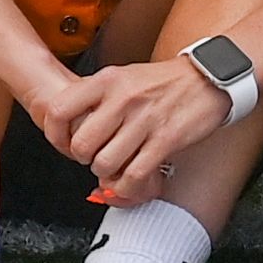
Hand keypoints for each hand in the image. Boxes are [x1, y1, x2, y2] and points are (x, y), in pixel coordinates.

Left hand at [71, 58, 238, 210]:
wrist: (207, 78)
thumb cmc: (162, 82)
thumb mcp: (123, 77)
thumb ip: (96, 98)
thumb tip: (71, 128)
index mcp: (107, 81)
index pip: (58, 110)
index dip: (55, 136)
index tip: (65, 144)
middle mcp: (122, 99)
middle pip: (81, 145)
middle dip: (85, 159)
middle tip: (95, 157)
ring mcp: (144, 120)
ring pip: (105, 163)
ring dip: (108, 173)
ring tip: (117, 165)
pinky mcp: (165, 140)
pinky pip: (134, 174)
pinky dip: (128, 185)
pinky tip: (131, 178)